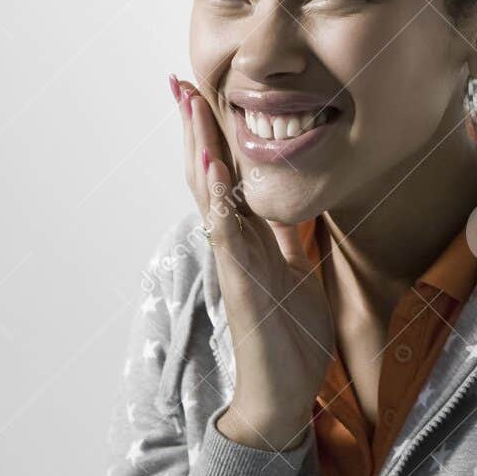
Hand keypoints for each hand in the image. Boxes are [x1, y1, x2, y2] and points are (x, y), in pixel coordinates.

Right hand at [172, 75, 334, 451]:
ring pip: (209, 196)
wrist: (283, 395)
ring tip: (191, 105)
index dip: (215, 133)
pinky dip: (219, 198)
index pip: (225, 174)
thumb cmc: (289, 337)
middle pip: (207, 174)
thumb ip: (286, 239)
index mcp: (248, 238)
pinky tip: (213, 168)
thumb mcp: (297, 272)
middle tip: (179, 80)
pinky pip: (226, 234)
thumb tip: (286, 202)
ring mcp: (232, 262)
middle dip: (195, 128)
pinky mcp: (240, 284)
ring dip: (199, 149)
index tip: (201, 91)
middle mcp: (232, 244)